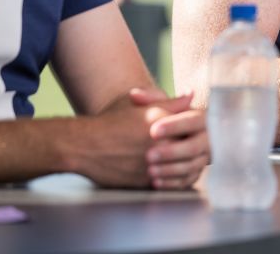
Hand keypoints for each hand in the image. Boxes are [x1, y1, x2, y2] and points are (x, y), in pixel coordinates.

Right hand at [73, 90, 204, 188]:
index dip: (194, 131)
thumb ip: (172, 103)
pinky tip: (167, 174)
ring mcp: (153, 165)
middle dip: (189, 149)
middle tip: (191, 149)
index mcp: (163, 124)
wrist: (85, 145)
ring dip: (181, 166)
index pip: (191, 130)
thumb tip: (192, 95)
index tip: (194, 132)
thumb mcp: (143, 108)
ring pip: (179, 169)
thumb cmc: (112, 122)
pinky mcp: (144, 182)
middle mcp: (160, 145)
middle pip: (188, 150)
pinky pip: (166, 183)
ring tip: (179, 162)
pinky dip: (169, 180)